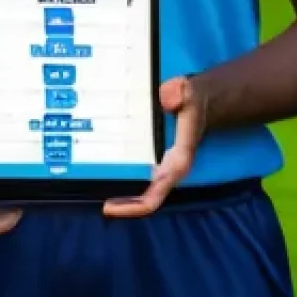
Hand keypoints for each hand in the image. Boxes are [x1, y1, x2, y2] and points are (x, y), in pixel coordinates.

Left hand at [103, 75, 206, 217]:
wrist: (202, 100)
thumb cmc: (191, 98)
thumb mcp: (187, 90)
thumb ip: (178, 94)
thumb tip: (166, 100)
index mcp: (177, 161)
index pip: (156, 193)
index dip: (134, 205)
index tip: (110, 207)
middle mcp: (169, 170)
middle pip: (145, 199)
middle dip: (124, 205)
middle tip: (100, 205)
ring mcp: (163, 167)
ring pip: (143, 191)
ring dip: (123, 195)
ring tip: (95, 192)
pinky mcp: (157, 159)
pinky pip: (141, 177)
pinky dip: (124, 179)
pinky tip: (104, 174)